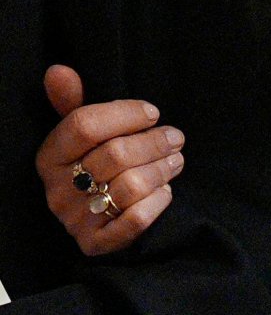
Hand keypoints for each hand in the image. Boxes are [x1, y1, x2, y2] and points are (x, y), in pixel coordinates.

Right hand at [37, 64, 185, 254]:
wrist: (94, 219)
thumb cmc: (92, 164)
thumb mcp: (81, 134)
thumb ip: (73, 102)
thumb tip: (58, 70)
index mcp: (49, 157)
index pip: (84, 125)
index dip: (125, 114)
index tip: (152, 112)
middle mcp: (57, 190)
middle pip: (114, 155)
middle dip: (153, 142)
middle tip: (176, 136)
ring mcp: (75, 220)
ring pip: (130, 186)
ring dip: (162, 169)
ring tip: (177, 159)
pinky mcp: (97, 244)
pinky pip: (136, 220)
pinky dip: (157, 202)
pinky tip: (166, 191)